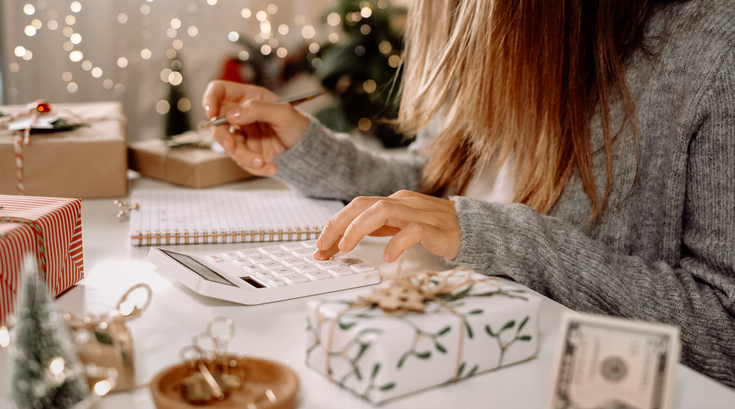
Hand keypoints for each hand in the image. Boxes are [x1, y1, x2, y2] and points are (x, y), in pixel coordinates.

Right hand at [201, 80, 309, 175]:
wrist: (308, 150)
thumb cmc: (298, 125)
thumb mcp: (283, 113)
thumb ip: (257, 109)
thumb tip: (231, 114)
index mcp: (248, 98)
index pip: (220, 91)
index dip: (210, 98)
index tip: (211, 111)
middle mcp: (242, 115)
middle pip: (217, 122)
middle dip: (222, 136)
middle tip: (230, 145)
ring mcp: (243, 135)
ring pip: (228, 146)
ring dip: (244, 156)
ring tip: (262, 161)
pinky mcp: (248, 153)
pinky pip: (242, 161)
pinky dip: (255, 167)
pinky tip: (272, 167)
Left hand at [314, 190, 460, 261]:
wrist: (474, 229)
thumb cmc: (436, 229)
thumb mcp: (400, 226)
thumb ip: (378, 228)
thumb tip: (345, 239)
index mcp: (393, 202)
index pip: (356, 207)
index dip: (334, 225)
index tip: (319, 246)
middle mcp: (403, 202)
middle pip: (362, 205)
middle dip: (338, 225)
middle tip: (323, 248)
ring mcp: (419, 213)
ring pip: (382, 211)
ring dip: (359, 228)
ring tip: (346, 248)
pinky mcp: (435, 228)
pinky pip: (412, 231)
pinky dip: (397, 243)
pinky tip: (388, 257)